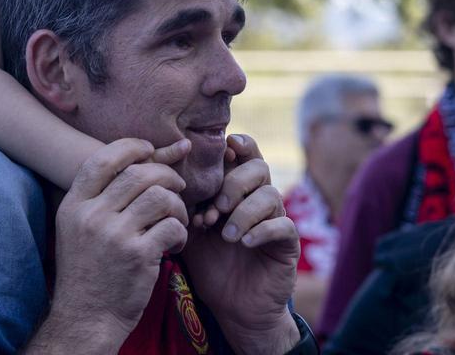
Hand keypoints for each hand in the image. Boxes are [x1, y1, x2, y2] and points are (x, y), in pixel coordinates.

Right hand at [48, 138, 190, 344]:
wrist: (86, 318)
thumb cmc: (87, 270)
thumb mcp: (77, 228)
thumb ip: (99, 198)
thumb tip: (138, 161)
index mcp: (74, 205)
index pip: (102, 159)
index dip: (131, 148)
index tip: (150, 151)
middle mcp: (91, 216)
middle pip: (138, 174)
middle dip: (166, 175)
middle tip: (177, 186)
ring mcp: (114, 235)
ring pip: (160, 197)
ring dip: (177, 205)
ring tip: (177, 218)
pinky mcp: (138, 256)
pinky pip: (172, 226)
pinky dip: (181, 231)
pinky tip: (176, 243)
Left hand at [182, 134, 298, 354]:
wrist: (232, 307)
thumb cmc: (209, 263)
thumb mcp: (191, 229)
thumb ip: (185, 202)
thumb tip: (167, 172)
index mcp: (237, 190)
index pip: (243, 154)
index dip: (236, 147)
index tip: (221, 153)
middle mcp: (259, 199)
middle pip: (258, 167)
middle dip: (233, 184)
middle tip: (215, 209)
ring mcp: (276, 220)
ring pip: (271, 194)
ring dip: (244, 211)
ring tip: (226, 235)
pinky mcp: (288, 244)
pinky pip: (283, 225)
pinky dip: (262, 230)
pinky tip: (245, 243)